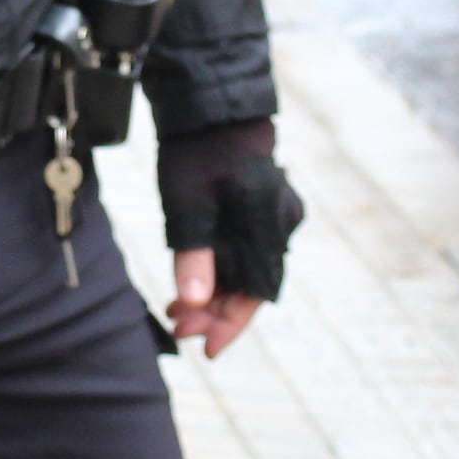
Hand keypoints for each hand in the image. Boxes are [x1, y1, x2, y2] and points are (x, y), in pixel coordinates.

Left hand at [157, 120, 306, 357]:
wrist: (213, 109)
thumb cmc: (196, 152)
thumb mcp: (186, 204)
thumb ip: (193, 254)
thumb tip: (194, 304)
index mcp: (267, 222)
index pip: (255, 292)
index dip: (230, 325)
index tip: (205, 350)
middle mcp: (281, 222)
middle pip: (253, 285)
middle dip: (215, 312)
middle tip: (177, 328)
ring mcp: (278, 214)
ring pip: (249, 270)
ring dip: (216, 293)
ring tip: (176, 309)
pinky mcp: (266, 209)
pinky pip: (249, 251)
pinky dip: (223, 270)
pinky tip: (196, 282)